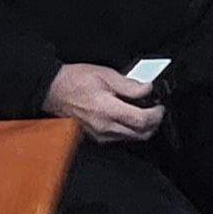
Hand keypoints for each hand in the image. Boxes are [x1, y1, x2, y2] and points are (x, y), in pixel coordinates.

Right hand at [42, 62, 161, 142]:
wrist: (52, 91)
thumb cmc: (73, 81)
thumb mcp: (105, 75)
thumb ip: (129, 85)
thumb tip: (147, 90)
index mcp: (108, 111)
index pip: (142, 121)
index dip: (156, 114)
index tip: (160, 106)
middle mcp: (105, 128)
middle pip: (141, 134)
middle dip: (153, 123)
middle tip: (156, 110)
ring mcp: (100, 135)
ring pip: (131, 138)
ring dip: (142, 128)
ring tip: (143, 111)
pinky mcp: (96, 137)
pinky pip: (119, 138)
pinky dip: (129, 130)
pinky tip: (127, 117)